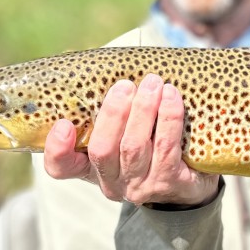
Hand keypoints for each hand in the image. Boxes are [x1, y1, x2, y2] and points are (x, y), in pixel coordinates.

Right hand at [42, 74, 220, 208]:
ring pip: (134, 147)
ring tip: (153, 83)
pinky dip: (169, 118)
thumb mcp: (122, 129)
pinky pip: (166, 148)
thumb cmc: (150, 141)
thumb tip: (90, 62)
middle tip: (126, 86)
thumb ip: (105, 104)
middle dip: (113, 114)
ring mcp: (140, 187)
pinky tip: (171, 97)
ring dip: (143, 110)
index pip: (61, 167)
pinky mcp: (169, 184)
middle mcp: (112, 182)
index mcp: (91, 167)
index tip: (64, 124)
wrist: (191, 176)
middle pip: (102, 151)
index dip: (57, 149)